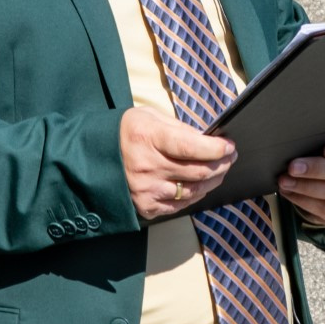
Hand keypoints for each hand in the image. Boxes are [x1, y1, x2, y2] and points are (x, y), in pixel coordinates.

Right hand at [121, 107, 236, 220]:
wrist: (93, 157)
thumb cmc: (126, 132)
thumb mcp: (149, 117)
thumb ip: (179, 128)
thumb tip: (208, 140)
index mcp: (148, 137)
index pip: (191, 147)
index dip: (216, 149)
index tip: (230, 146)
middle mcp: (147, 166)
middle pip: (198, 171)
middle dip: (221, 164)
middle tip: (230, 157)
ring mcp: (146, 190)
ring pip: (193, 191)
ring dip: (212, 181)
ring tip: (219, 171)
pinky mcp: (146, 206)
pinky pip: (180, 205)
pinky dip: (194, 195)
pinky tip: (200, 185)